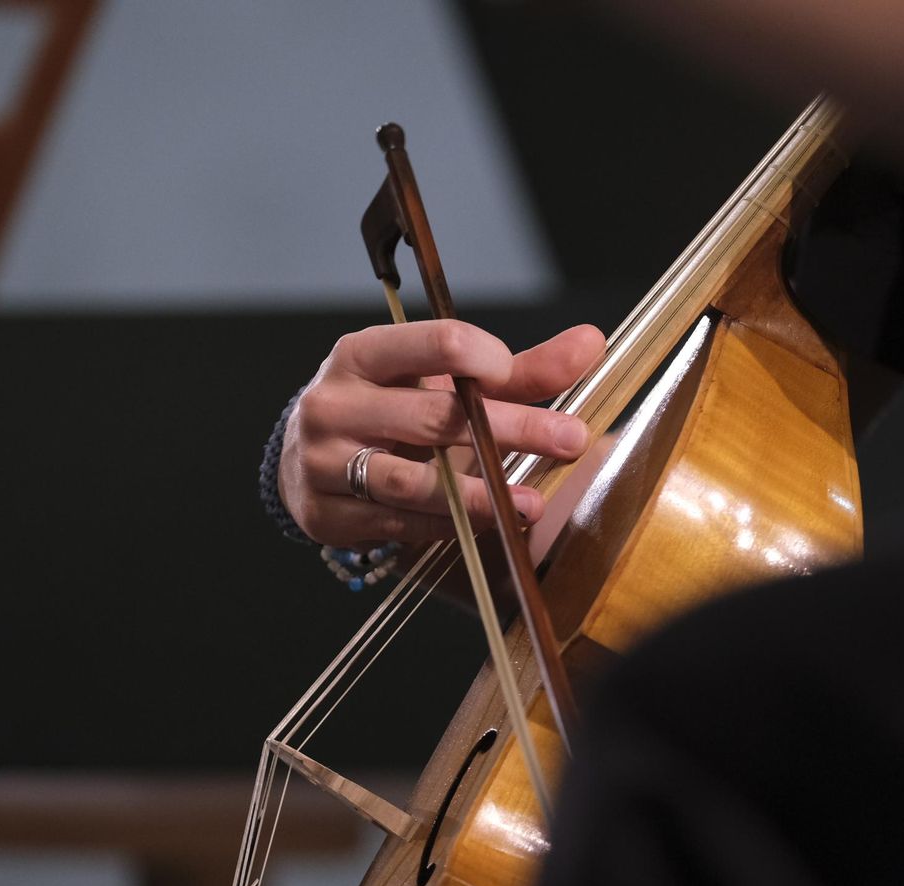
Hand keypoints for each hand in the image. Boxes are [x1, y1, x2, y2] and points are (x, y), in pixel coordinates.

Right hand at [279, 320, 605, 546]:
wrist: (311, 458)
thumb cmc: (391, 408)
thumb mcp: (444, 381)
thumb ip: (519, 370)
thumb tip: (592, 342)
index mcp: (364, 353)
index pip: (437, 342)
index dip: (487, 359)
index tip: (518, 376)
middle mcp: (335, 403)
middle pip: (435, 416)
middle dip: (512, 429)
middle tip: (571, 439)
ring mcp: (324, 462)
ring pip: (411, 481)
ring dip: (479, 495)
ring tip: (530, 505)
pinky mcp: (326, 514)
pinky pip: (399, 523)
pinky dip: (448, 525)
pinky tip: (486, 523)